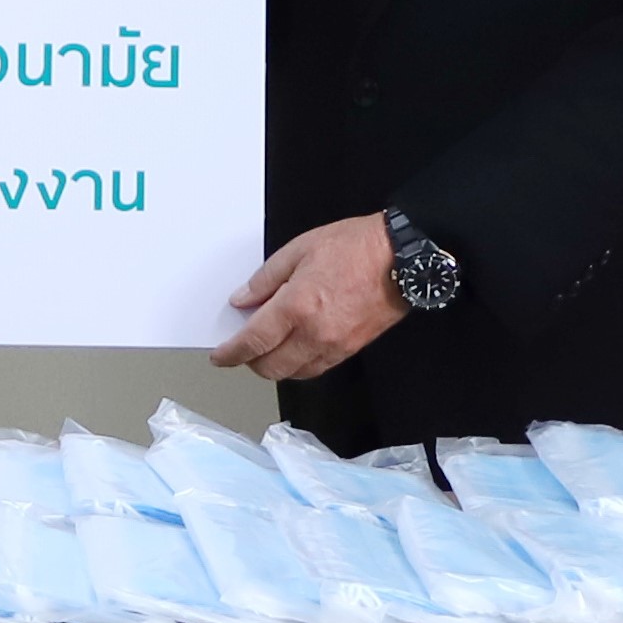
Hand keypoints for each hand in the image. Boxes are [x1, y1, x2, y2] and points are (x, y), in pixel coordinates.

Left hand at [213, 215, 399, 382]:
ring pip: (293, 374)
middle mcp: (314, 333)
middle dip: (249, 363)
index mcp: (297, 306)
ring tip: (267, 347)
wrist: (402, 258)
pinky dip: (298, 366)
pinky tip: (294, 350)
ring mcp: (334, 345)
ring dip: (275, 366)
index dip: (230, 353)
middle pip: (270, 367)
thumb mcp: (300, 249)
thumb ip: (265, 279)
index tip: (220, 356)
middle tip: (242, 348)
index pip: (253, 342)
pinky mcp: (350, 350)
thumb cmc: (356, 247)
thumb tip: (243, 299)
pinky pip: (316, 369)